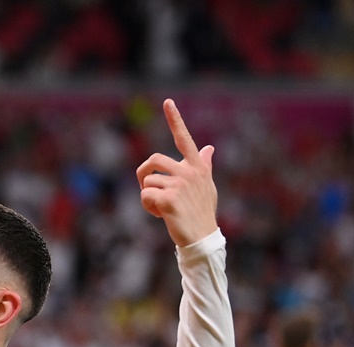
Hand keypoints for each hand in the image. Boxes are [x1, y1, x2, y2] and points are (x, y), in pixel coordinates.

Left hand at [136, 99, 217, 246]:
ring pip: (147, 181)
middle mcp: (189, 172)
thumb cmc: (201, 212)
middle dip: (144, 174)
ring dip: (148, 196)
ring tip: (161, 208)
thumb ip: (204, 165)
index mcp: (197, 166)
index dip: (175, 120)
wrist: (201, 237)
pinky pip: (145, 195)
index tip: (167, 102)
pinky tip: (160, 214)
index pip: (184, 139)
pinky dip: (147, 206)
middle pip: (153, 160)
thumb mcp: (207, 186)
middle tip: (149, 190)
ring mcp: (180, 185)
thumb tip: (209, 148)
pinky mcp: (169, 199)